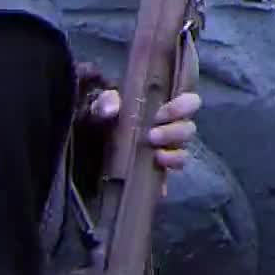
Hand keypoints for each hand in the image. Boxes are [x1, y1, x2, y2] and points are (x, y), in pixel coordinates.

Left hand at [86, 87, 203, 173]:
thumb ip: (105, 102)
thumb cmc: (98, 123)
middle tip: (151, 135)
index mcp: (160, 107)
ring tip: (155, 153)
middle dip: (175, 131)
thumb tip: (113, 108)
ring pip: (183, 150)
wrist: (85, 152)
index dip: (182, 106)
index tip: (160, 113)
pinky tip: (157, 170)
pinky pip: (171, 172)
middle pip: (189, 127)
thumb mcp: (98, 108)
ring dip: (173, 152)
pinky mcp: (157, 171)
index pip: (188, 101)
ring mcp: (164, 150)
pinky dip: (167, 173)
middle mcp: (168, 128)